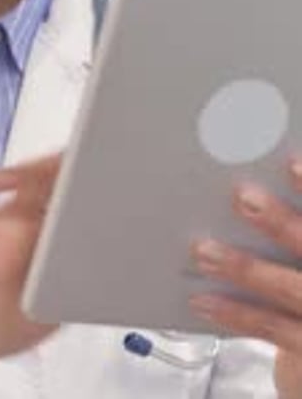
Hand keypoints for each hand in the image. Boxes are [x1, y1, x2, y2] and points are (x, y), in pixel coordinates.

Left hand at [189, 158, 301, 398]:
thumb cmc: (299, 276)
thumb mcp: (296, 246)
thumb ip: (287, 226)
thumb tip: (244, 190)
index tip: (293, 164)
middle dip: (279, 223)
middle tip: (243, 197)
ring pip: (289, 289)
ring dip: (244, 268)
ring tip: (204, 250)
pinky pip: (272, 329)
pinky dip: (236, 314)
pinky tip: (203, 300)